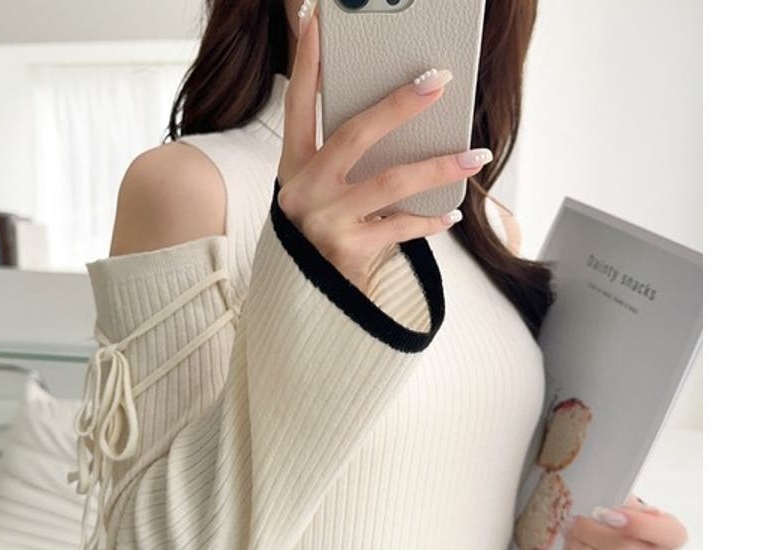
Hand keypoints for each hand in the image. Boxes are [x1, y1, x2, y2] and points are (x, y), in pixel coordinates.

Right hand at [276, 6, 492, 294]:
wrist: (309, 302)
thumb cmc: (320, 237)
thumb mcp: (319, 195)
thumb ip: (343, 162)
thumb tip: (403, 121)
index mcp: (294, 168)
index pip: (298, 104)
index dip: (308, 61)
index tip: (318, 18)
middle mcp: (303, 191)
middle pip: (354, 134)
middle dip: (400, 105)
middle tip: (438, 82)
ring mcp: (325, 221)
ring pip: (391, 181)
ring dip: (439, 167)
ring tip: (474, 156)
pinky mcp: (347, 250)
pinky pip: (402, 226)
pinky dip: (430, 221)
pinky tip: (450, 216)